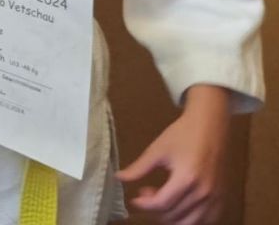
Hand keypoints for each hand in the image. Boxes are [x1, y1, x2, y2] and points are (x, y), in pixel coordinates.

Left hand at [117, 85, 230, 224]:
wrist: (210, 126)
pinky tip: (180, 207)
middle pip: (175, 215)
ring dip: (172, 217)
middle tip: (147, 192)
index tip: (134, 199)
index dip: (145, 205)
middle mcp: (203, 192)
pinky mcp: (222, 197)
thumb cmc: (182, 135)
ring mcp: (215, 197)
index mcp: (186, 178)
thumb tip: (119, 178)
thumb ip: (139, 168)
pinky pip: (208, 219)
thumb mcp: (157, 150)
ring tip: (161, 200)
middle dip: (156, 209)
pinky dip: (192, 219)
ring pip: (192, 223)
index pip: (162, 203)